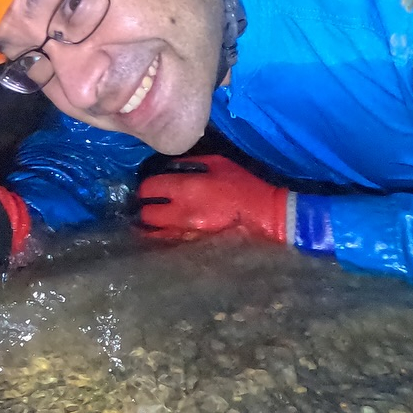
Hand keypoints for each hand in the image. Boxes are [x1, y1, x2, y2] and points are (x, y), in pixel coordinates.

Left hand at [134, 155, 288, 242]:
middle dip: (146, 207)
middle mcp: (180, 214)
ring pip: (154, 233)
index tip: (149, 187)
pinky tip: (166, 232)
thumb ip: (190, 164)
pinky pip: (168, 243)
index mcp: (186, 189)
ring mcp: (186, 234)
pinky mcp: (194, 248)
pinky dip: (164, 236)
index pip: (149, 188)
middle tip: (151, 203)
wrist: (266, 217)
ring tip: (155, 219)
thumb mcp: (218, 164)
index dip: (146, 187)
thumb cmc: (243, 186)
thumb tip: (168, 167)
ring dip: (152, 225)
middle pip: (146, 214)